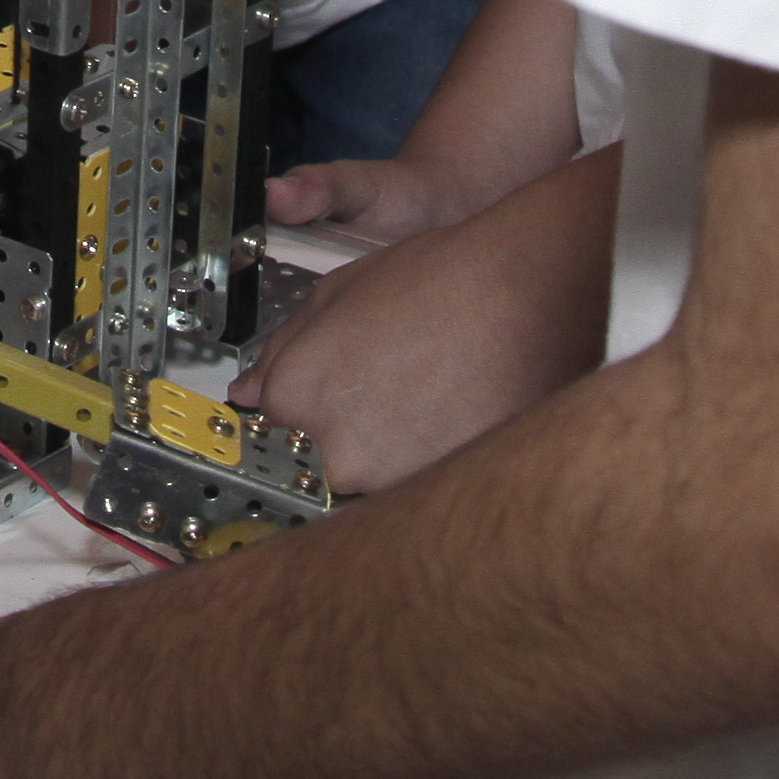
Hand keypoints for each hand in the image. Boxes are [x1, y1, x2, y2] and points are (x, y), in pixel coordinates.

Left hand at [237, 148, 620, 497]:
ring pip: (365, 486)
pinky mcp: (443, 495)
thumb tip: (250, 391)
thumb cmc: (442, 283)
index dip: (292, 418)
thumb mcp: (338, 292)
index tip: (316, 411)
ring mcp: (391, 481)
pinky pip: (416, 494)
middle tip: (379, 406)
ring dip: (382, 461)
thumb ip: (281, 349)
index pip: (265, 434)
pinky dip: (423, 469)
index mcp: (296, 397)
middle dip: (335, 444)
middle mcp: (335, 452)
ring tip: (420, 410)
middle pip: (313, 469)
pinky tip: (445, 426)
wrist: (528, 292)